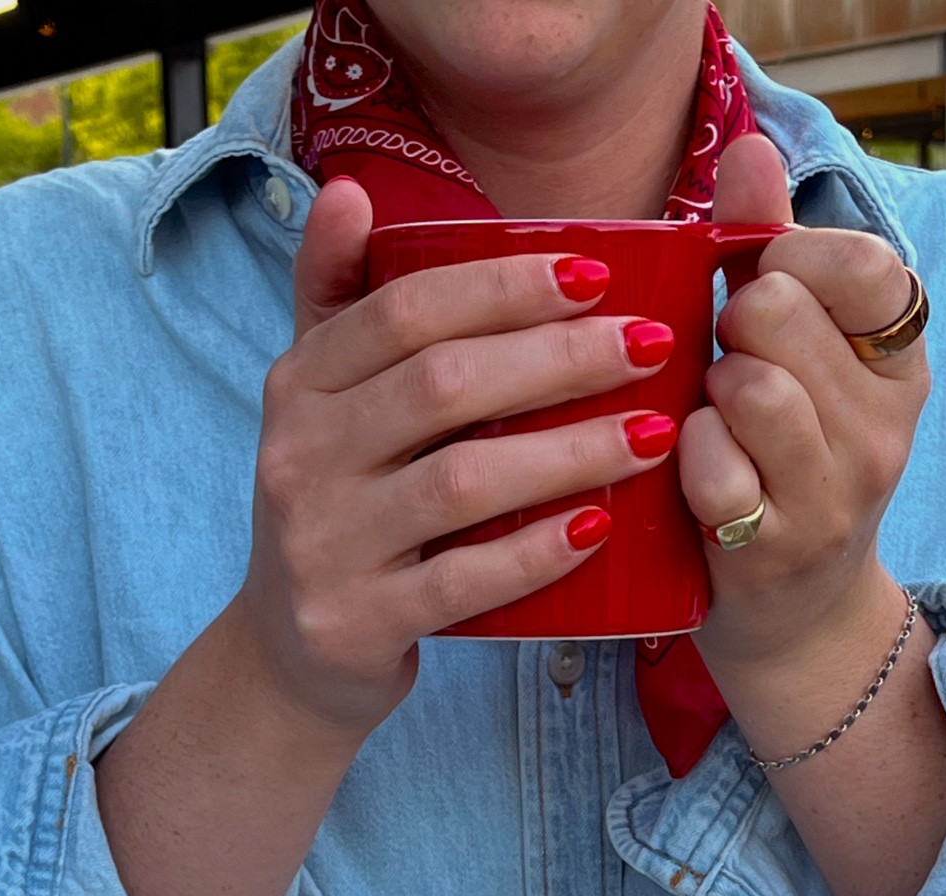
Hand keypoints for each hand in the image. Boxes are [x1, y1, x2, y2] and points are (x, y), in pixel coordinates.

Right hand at [235, 178, 680, 740]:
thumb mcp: (320, 404)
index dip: (503, 286)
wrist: (293, 655)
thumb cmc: (341, 510)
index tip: (597, 274)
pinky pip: (462, 583)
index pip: (404, 310)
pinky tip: (598, 527)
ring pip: (461, 483)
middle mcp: (298, 458)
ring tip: (652, 434)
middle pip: (443, 385)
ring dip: (568, 453)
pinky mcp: (356, 624)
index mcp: (299, 386)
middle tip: (651, 345)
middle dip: (559, 359)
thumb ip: (335, 300)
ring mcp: (324, 546)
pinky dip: (535, 554)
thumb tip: (349, 190)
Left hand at [680, 137, 930, 744]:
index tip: (766, 290)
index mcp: (901, 365)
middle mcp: (884, 430)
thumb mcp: (796, 357)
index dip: (794, 258)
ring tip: (710, 419)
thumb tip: (749, 147)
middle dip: (730, 325)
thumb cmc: (780, 467)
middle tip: (724, 364)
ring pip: (751, 387)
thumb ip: (770, 247)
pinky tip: (689, 472)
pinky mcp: (777, 553)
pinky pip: (714, 469)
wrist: (795, 623)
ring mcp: (835, 497)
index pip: (866, 264)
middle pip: (782, 312)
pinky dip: (686, 459)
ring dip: (705, 393)